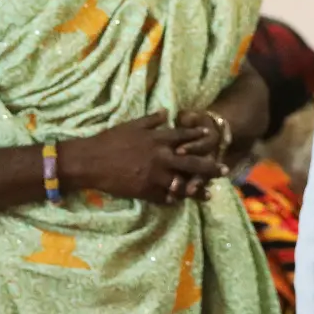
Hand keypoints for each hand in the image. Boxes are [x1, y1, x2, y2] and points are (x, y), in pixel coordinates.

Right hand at [58, 112, 225, 204]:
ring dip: (196, 189)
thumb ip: (152, 120)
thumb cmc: (109, 140)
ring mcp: (153, 176)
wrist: (88, 161)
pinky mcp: (144, 191)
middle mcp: (160, 157)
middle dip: (210, 167)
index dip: (201, 138)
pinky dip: (174, 200)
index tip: (214, 139)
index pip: (185, 138)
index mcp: (157, 139)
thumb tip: (168, 112)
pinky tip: (182, 202)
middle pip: (192, 163)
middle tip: (225, 171)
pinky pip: (164, 197)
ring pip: (182, 184)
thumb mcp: (131, 125)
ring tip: (209, 194)